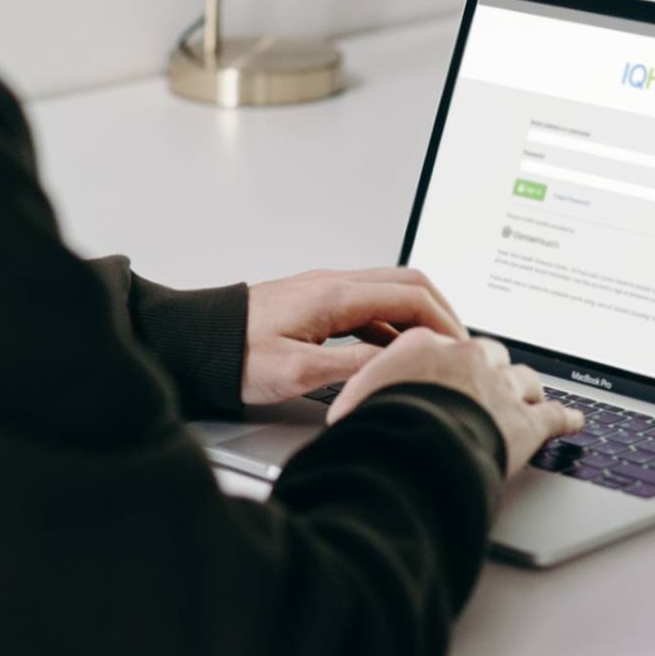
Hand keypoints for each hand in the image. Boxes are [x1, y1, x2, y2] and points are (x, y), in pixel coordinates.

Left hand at [241, 268, 465, 404]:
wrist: (193, 343)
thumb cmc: (234, 356)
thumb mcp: (298, 372)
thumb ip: (354, 366)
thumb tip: (401, 362)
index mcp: (335, 295)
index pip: (411, 295)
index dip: (444, 321)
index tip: (460, 346)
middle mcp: (333, 284)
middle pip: (407, 283)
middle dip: (440, 311)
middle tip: (458, 342)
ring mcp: (324, 289)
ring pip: (388, 291)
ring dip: (416, 316)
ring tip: (431, 349)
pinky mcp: (314, 302)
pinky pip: (366, 305)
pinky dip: (390, 323)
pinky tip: (391, 350)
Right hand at [326, 329, 582, 474]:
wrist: (414, 448)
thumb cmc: (380, 427)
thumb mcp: (354, 401)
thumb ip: (362, 395)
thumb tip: (349, 410)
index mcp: (424, 346)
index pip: (440, 342)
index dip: (446, 357)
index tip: (445, 367)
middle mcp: (468, 358)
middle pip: (488, 353)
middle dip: (489, 366)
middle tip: (488, 379)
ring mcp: (501, 387)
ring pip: (524, 379)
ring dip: (528, 388)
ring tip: (531, 395)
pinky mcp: (527, 421)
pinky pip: (556, 415)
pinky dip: (567, 418)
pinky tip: (574, 421)